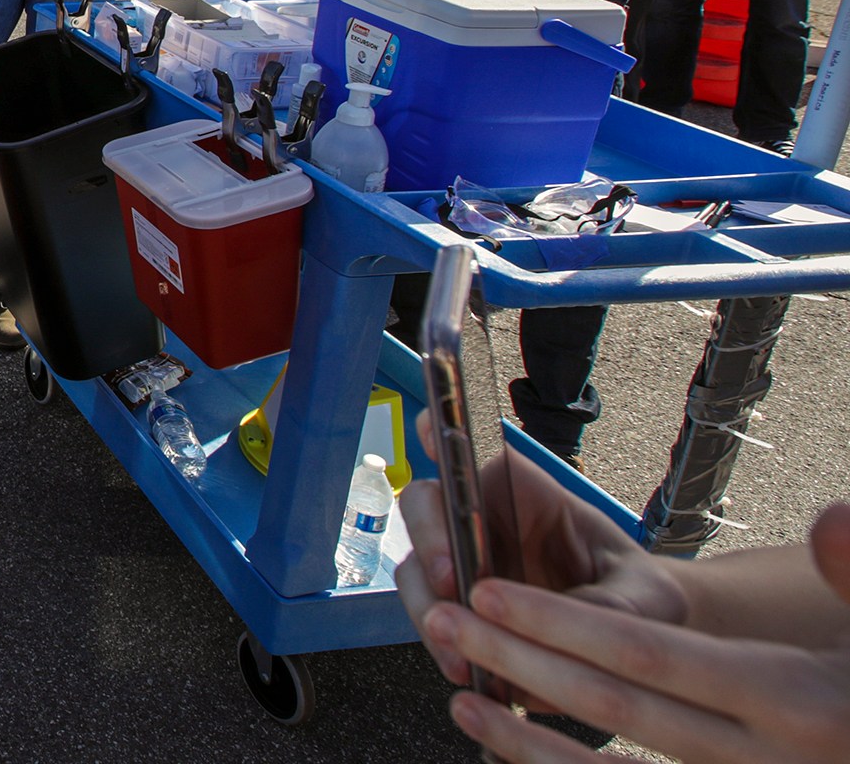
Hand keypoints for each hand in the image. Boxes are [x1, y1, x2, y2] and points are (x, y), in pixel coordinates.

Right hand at [398, 409, 687, 695]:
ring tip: (461, 651)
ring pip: (417, 570)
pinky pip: (430, 620)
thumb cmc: (639, 599)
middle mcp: (480, 519)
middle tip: (454, 582)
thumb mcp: (646, 598)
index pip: (472, 452)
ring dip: (429, 608)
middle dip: (430, 540)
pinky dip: (443, 646)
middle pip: (426, 506)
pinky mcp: (455, 608)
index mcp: (523, 492)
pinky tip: (468, 670)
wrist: (632, 646)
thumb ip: (614, 604)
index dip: (443, 433)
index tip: (433, 433)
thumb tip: (571, 620)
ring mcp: (461, 564)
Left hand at [428, 561, 849, 761]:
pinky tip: (509, 754)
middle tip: (448, 623)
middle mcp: (758, 755)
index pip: (654, 654)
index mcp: (790, 696)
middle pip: (617, 705)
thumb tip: (830, 519)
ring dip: (524, 737)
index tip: (492, 593)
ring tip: (462, 699)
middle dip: (523, 661)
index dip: (563, 623)